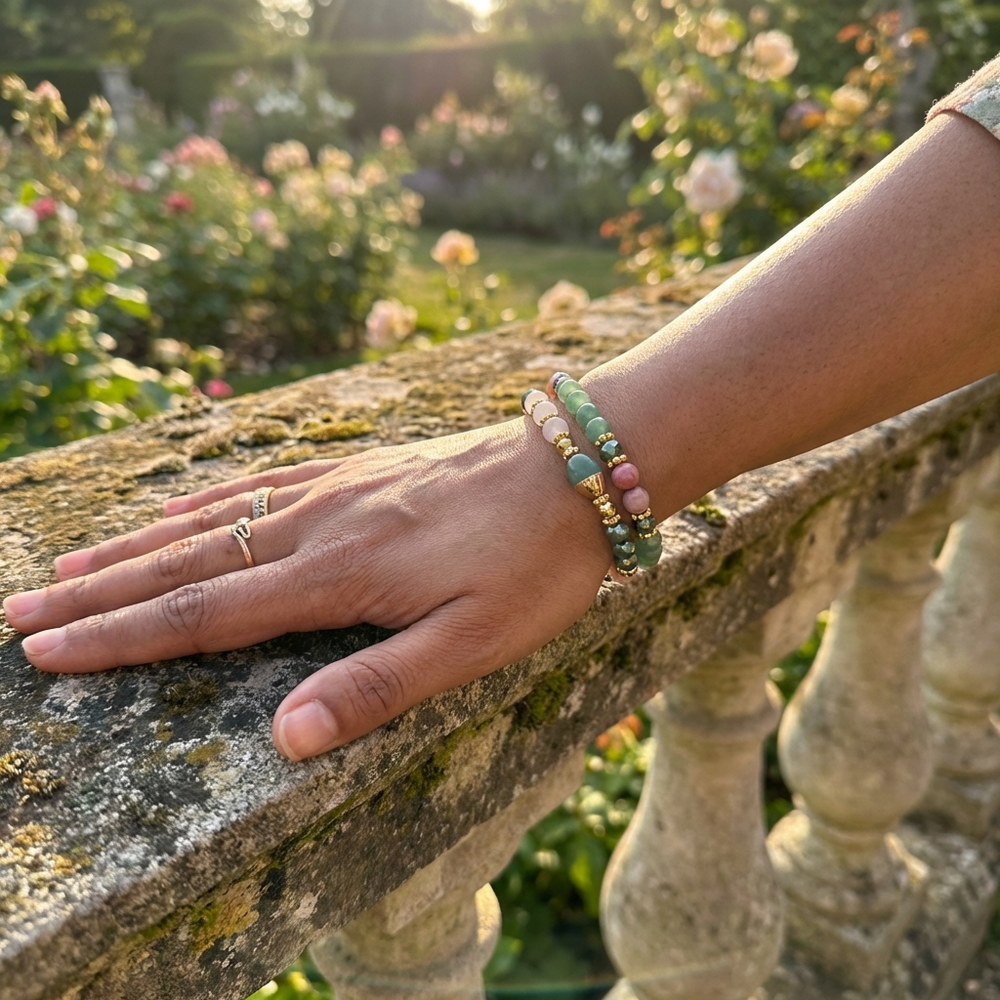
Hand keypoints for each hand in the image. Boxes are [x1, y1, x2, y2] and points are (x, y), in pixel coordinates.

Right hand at [3, 421, 609, 759]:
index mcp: (339, 577)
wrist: (573, 469)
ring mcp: (335, 489)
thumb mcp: (472, 642)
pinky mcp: (358, 470)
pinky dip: (205, 496)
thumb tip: (283, 739)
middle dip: (101, 594)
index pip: (207, 615)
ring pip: (214, 517)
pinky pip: (261, 480)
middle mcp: (320, 525)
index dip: (123, 638)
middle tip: (20, 612)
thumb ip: (377, 688)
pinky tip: (178, 504)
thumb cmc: (532, 564)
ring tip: (69, 565)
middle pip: (190, 564)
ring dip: (137, 546)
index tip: (49, 652)